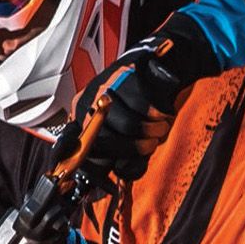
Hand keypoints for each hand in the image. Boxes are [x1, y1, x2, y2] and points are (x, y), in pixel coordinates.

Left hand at [61, 36, 194, 182]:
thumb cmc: (144, 110)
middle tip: (152, 145)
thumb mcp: (133, 138)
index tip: (115, 167)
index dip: (96, 163)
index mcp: (83, 121)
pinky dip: (157, 115)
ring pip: (126, 125)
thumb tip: (122, 173)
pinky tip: (163, 114)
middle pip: (104, 140)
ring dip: (150, 132)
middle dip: (135, 148)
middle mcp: (87, 103)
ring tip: (161, 128)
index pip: (81, 148)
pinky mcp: (122, 75)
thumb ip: (128, 159)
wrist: (159, 71)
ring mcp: (103, 88)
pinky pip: (141, 105)